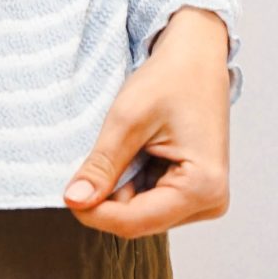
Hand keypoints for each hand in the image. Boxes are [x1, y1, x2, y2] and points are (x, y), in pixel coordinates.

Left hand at [62, 7, 231, 236]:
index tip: (67, 193)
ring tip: (132, 145)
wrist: (196, 56)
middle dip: (110, 195)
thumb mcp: (128, 119)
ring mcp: (205, 198)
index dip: (95, 212)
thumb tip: (74, 201)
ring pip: (142, 213)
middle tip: (103, 153)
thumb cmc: (170, 79)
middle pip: (138, 221)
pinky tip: (141, 151)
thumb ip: (102, 166)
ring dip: (123, 186)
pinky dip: (135, 180)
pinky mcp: (195, 192)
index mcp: (203, 187)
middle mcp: (211, 201)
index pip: (135, 222)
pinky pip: (151, 201)